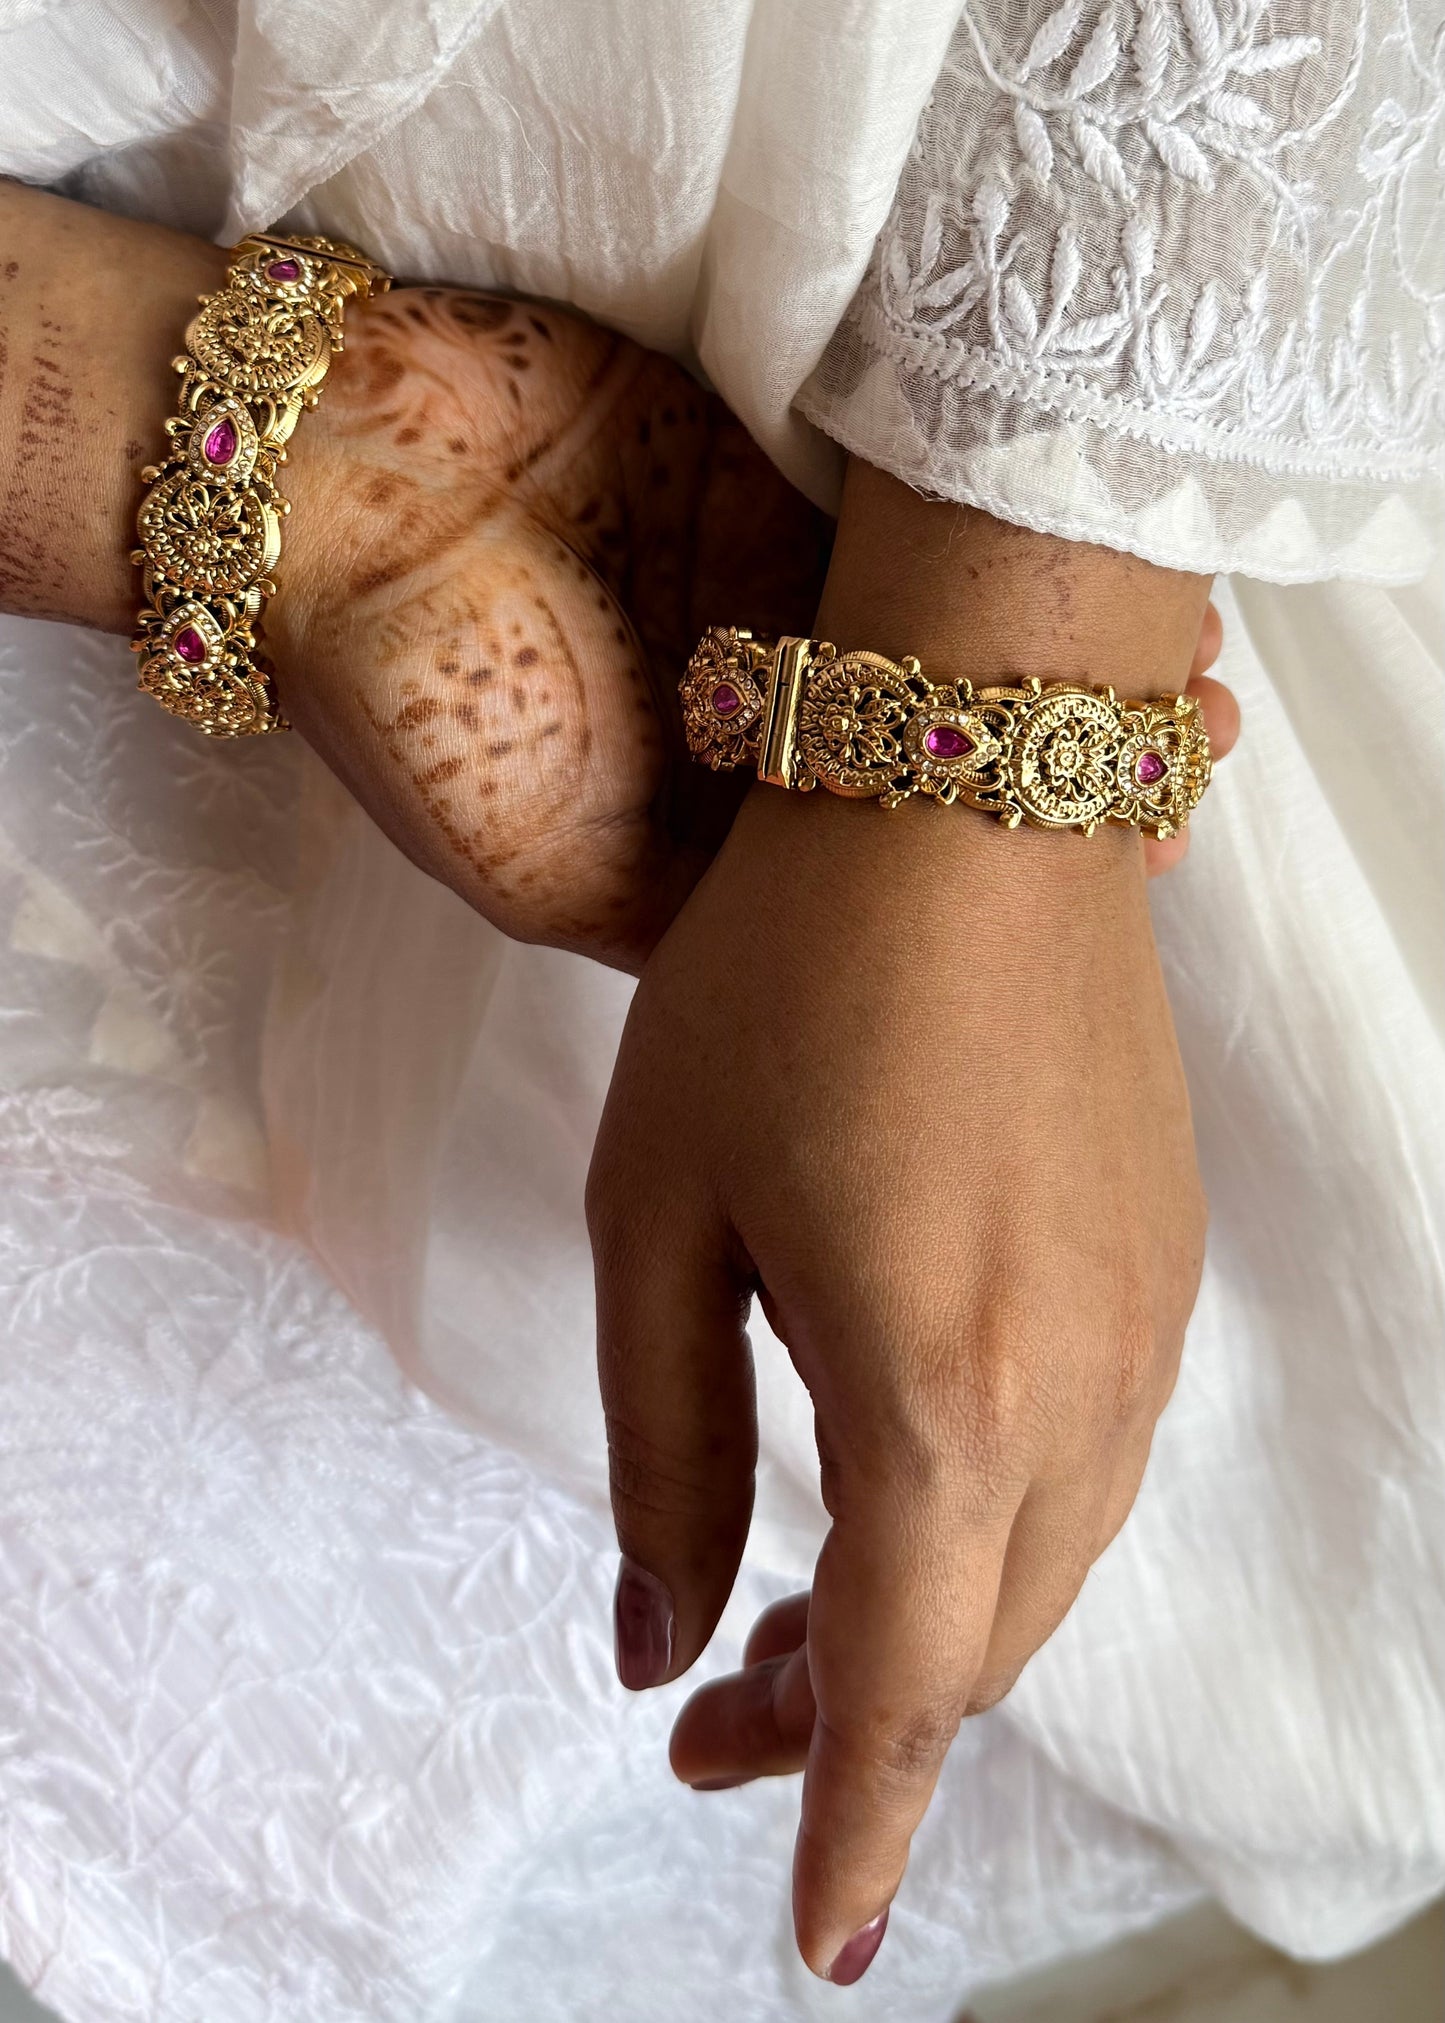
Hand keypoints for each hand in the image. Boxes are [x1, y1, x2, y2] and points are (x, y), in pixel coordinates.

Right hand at [272, 289, 1231, 967]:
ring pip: (951, 647)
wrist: (336, 494)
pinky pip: (915, 529)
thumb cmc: (420, 710)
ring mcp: (781, 617)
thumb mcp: (539, 871)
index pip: (889, 893)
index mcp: (720, 851)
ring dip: (1053, 655)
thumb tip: (856, 1016)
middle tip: (1194, 740)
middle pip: (943, 764)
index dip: (1007, 887)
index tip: (1140, 862)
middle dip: (1063, 760)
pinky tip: (1089, 564)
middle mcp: (770, 743)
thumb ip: (684, 933)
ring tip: (1184, 663)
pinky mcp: (780, 501)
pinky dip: (1002, 549)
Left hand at [586, 468, 1226, 1981]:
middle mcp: (1080, 1395)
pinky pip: (1088, 1464)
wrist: (970, 802)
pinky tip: (905, 1489)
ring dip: (928, 1628)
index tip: (815, 1936)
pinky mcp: (1163, 1268)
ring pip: (1044, 1567)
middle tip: (712, 1722)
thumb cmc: (786, 989)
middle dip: (853, 1724)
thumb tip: (654, 1635)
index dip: (849, 1823)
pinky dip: (993, 1531)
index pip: (900, 1685)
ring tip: (790, 1631)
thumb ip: (662, 1449)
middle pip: (981, 1644)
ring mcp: (1147, 1331)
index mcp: (939, 1395)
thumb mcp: (659, 1215)